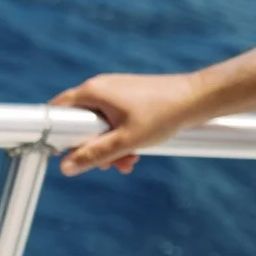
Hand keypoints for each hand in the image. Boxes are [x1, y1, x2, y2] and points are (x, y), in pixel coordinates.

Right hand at [51, 72, 203, 175]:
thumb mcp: (125, 141)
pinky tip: (135, 151)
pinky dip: (119, 136)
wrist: (199, 98)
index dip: (56, 134)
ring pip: (98, 124)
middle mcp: (100, 87)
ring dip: (108, 146)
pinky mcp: (127, 96)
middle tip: (106, 166)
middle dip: (91, 147)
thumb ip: (93, 155)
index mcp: (93, 91)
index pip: (57, 111)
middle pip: (79, 122)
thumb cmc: (163, 115)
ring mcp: (114, 90)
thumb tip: (66, 168)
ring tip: (127, 162)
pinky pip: (113, 120)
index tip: (64, 154)